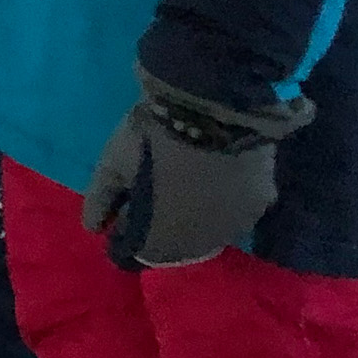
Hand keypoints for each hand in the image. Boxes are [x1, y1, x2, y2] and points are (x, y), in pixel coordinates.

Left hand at [82, 67, 313, 268]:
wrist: (215, 102)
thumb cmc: (154, 137)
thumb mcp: (114, 164)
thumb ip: (101, 199)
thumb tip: (93, 228)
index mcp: (167, 241)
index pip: (144, 254)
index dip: (131, 236)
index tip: (124, 215)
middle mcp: (206, 244)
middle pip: (181, 247)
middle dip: (164, 229)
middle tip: (152, 198)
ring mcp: (239, 224)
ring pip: (212, 231)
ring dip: (196, 218)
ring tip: (182, 187)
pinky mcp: (264, 200)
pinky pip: (236, 210)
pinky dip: (221, 201)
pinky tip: (213, 180)